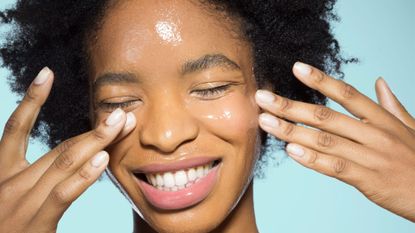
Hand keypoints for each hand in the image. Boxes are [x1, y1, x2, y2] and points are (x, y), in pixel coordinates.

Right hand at [0, 67, 135, 232]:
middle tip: (121, 111)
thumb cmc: (6, 229)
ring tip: (121, 124)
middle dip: (94, 128)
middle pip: (59, 146)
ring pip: (64, 163)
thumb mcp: (12, 200)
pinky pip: (62, 194)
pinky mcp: (35, 225)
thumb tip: (65, 164)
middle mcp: (9, 184)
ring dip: (97, 141)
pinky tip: (102, 160)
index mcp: (2, 174)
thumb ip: (35, 181)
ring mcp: (21, 203)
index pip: (15, 128)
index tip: (46, 73)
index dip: (31, 99)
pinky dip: (83, 175)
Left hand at [255, 62, 414, 221]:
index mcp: (382, 118)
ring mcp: (370, 156)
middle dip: (290, 106)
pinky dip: (311, 159)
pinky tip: (290, 150)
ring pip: (324, 140)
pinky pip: (334, 167)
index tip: (296, 68)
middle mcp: (374, 133)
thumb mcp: (410, 128)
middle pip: (326, 116)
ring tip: (266, 122)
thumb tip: (379, 81)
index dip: (320, 80)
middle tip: (262, 97)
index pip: (347, 93)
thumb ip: (391, 104)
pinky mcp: (367, 179)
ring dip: (291, 130)